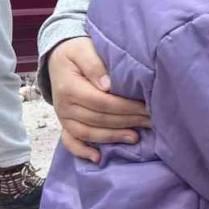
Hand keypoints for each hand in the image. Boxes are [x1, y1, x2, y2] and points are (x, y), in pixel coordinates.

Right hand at [49, 37, 150, 162]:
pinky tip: (98, 159)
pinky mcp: (65, 123)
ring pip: (89, 133)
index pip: (102, 102)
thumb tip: (108, 85)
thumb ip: (95, 65)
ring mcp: (63, 117)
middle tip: (150, 122)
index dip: (125, 107)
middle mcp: (64, 106)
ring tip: (135, 138)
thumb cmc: (77, 50)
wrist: (58, 56)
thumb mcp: (84, 49)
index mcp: (70, 88)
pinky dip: (82, 151)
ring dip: (113, 137)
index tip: (146, 108)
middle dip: (126, 122)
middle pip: (99, 119)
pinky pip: (70, 141)